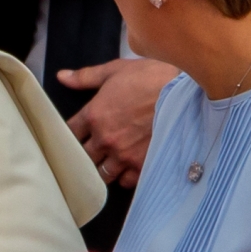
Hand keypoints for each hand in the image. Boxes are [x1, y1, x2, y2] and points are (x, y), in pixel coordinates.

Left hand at [59, 58, 177, 187]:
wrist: (189, 91)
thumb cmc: (153, 77)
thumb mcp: (116, 70)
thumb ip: (86, 77)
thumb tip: (62, 77)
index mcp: (94, 115)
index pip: (69, 134)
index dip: (71, 135)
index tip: (76, 135)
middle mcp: (105, 139)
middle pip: (83, 157)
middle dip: (85, 154)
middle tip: (92, 150)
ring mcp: (124, 155)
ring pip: (102, 173)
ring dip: (103, 168)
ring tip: (109, 162)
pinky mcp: (144, 165)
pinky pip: (126, 181)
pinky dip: (124, 177)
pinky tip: (128, 169)